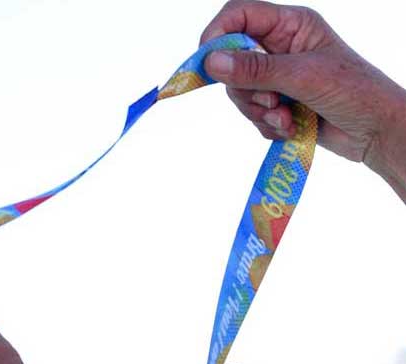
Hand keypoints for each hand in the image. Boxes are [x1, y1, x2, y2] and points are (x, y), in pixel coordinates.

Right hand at [200, 1, 404, 165]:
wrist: (374, 131)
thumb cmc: (353, 91)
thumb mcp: (302, 76)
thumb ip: (256, 70)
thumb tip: (212, 62)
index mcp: (291, 26)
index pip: (240, 16)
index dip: (218, 34)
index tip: (205, 62)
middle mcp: (280, 48)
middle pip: (233, 62)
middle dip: (246, 89)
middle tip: (271, 101)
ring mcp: (278, 78)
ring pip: (240, 94)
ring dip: (260, 112)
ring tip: (287, 118)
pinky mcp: (277, 105)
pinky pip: (252, 116)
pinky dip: (268, 126)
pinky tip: (291, 127)